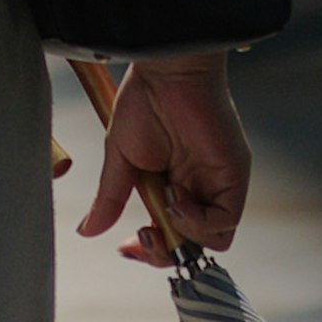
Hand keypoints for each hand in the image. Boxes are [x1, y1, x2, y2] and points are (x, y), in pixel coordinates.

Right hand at [79, 52, 251, 263]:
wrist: (165, 70)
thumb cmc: (143, 102)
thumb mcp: (119, 158)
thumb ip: (110, 198)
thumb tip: (87, 231)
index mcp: (171, 186)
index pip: (170, 236)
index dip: (152, 250)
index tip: (128, 245)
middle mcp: (198, 189)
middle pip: (192, 245)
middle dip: (165, 251)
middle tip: (145, 235)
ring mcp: (217, 184)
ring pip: (213, 239)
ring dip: (184, 234)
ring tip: (165, 203)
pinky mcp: (233, 177)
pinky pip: (226, 220)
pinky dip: (200, 221)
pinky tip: (178, 199)